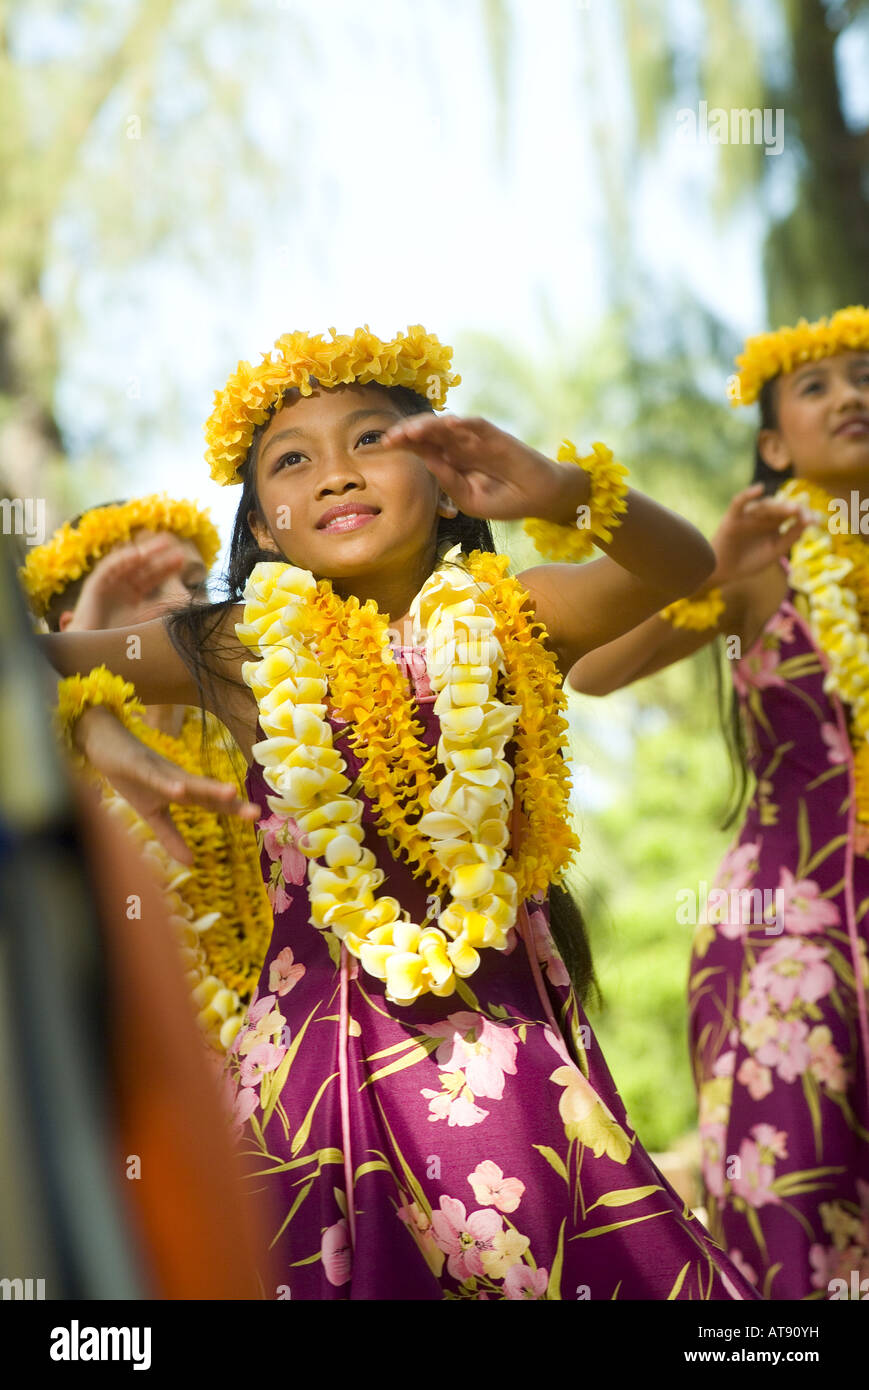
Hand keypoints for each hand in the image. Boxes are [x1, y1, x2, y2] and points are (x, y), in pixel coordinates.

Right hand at [68, 534, 186, 629]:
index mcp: (133, 594)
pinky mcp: (94, 584)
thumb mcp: (143, 623)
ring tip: (162, 544)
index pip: (153, 577)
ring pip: (128, 562)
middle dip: (160, 557)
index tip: (182, 561)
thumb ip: (157, 612)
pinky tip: (137, 553)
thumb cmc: (115, 639)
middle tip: (178, 549)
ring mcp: (108, 583)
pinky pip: (108, 567)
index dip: (167, 568)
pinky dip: (121, 559)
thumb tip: (181, 607)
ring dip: (144, 551)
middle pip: (144, 567)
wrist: (89, 650)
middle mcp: (122, 585)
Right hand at [74, 706, 260, 863]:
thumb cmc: (132, 777)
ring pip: (187, 781)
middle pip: (207, 792)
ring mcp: (159, 770)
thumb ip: (171, 837)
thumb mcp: (151, 814)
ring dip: (207, 787)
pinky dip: (166, 783)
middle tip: (256, 811)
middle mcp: (177, 778)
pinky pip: (154, 776)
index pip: (211, 803)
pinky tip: (178, 790)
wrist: (105, 744)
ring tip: (230, 793)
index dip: (233, 810)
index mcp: (182, 791)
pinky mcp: (138, 766)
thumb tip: (190, 864)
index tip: (258, 818)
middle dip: (230, 802)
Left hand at [378, 414, 584, 523]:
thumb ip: (449, 482)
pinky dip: (463, 422)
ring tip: (413, 430)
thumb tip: (428, 463)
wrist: (537, 497)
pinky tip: (449, 423)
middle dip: (408, 432)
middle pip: (428, 432)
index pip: (420, 447)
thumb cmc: (503, 500)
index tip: (382, 445)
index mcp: (449, 461)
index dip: (402, 443)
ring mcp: (475, 438)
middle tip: (391, 436)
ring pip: (447, 425)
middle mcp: (458, 445)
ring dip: (429, 425)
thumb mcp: (469, 499)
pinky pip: (476, 425)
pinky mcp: (494, 435)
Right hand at [711, 485, 812, 587]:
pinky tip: (759, 489)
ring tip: (791, 509)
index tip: (815, 521)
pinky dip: (747, 495)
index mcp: (775, 523)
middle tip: (802, 514)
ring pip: (764, 506)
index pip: (792, 513)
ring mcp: (748, 515)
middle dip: (792, 509)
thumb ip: (791, 536)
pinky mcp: (732, 517)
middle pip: (780, 507)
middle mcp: (763, 516)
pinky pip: (739, 503)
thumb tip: (809, 521)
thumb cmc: (750, 562)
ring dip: (777, 506)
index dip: (804, 515)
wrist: (725, 572)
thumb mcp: (775, 550)